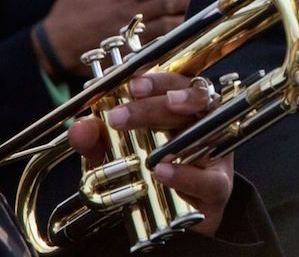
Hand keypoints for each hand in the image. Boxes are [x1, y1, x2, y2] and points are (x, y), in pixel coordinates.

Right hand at [40, 0, 198, 76]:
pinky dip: (172, 44)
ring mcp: (129, 35)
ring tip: (206, 14)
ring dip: (186, 19)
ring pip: (164, 25)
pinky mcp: (127, 54)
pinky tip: (189, 40)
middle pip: (164, 4)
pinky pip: (154, 49)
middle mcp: (127, 14)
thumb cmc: (66, 15)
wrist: (51, 48)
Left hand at [68, 71, 231, 238]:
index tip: (127, 83)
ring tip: (151, 128)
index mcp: (180, 107)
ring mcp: (214, 151)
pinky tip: (162, 171)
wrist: (174, 219)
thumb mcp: (115, 156)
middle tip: (118, 118)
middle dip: (154, 104)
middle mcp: (202, 121)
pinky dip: (185, 174)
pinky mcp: (218, 185)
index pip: (173, 81)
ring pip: (209, 124)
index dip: (153, 78)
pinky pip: (209, 176)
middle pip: (192, 96)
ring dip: (181, 129)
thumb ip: (97, 142)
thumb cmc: (148, 176)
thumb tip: (80, 127)